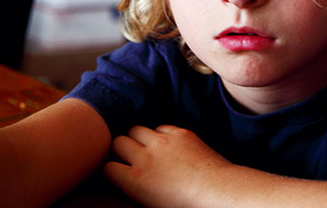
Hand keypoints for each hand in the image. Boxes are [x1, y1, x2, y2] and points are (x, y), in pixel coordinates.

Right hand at [104, 124, 229, 206]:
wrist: (218, 191)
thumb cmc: (187, 205)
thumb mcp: (152, 203)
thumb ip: (135, 188)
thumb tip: (126, 181)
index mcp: (136, 181)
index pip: (108, 167)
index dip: (112, 170)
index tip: (119, 173)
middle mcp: (145, 158)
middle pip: (118, 142)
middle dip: (121, 149)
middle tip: (129, 157)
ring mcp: (163, 142)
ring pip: (136, 129)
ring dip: (137, 138)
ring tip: (146, 148)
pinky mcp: (180, 133)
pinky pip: (160, 127)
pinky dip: (160, 134)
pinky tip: (167, 145)